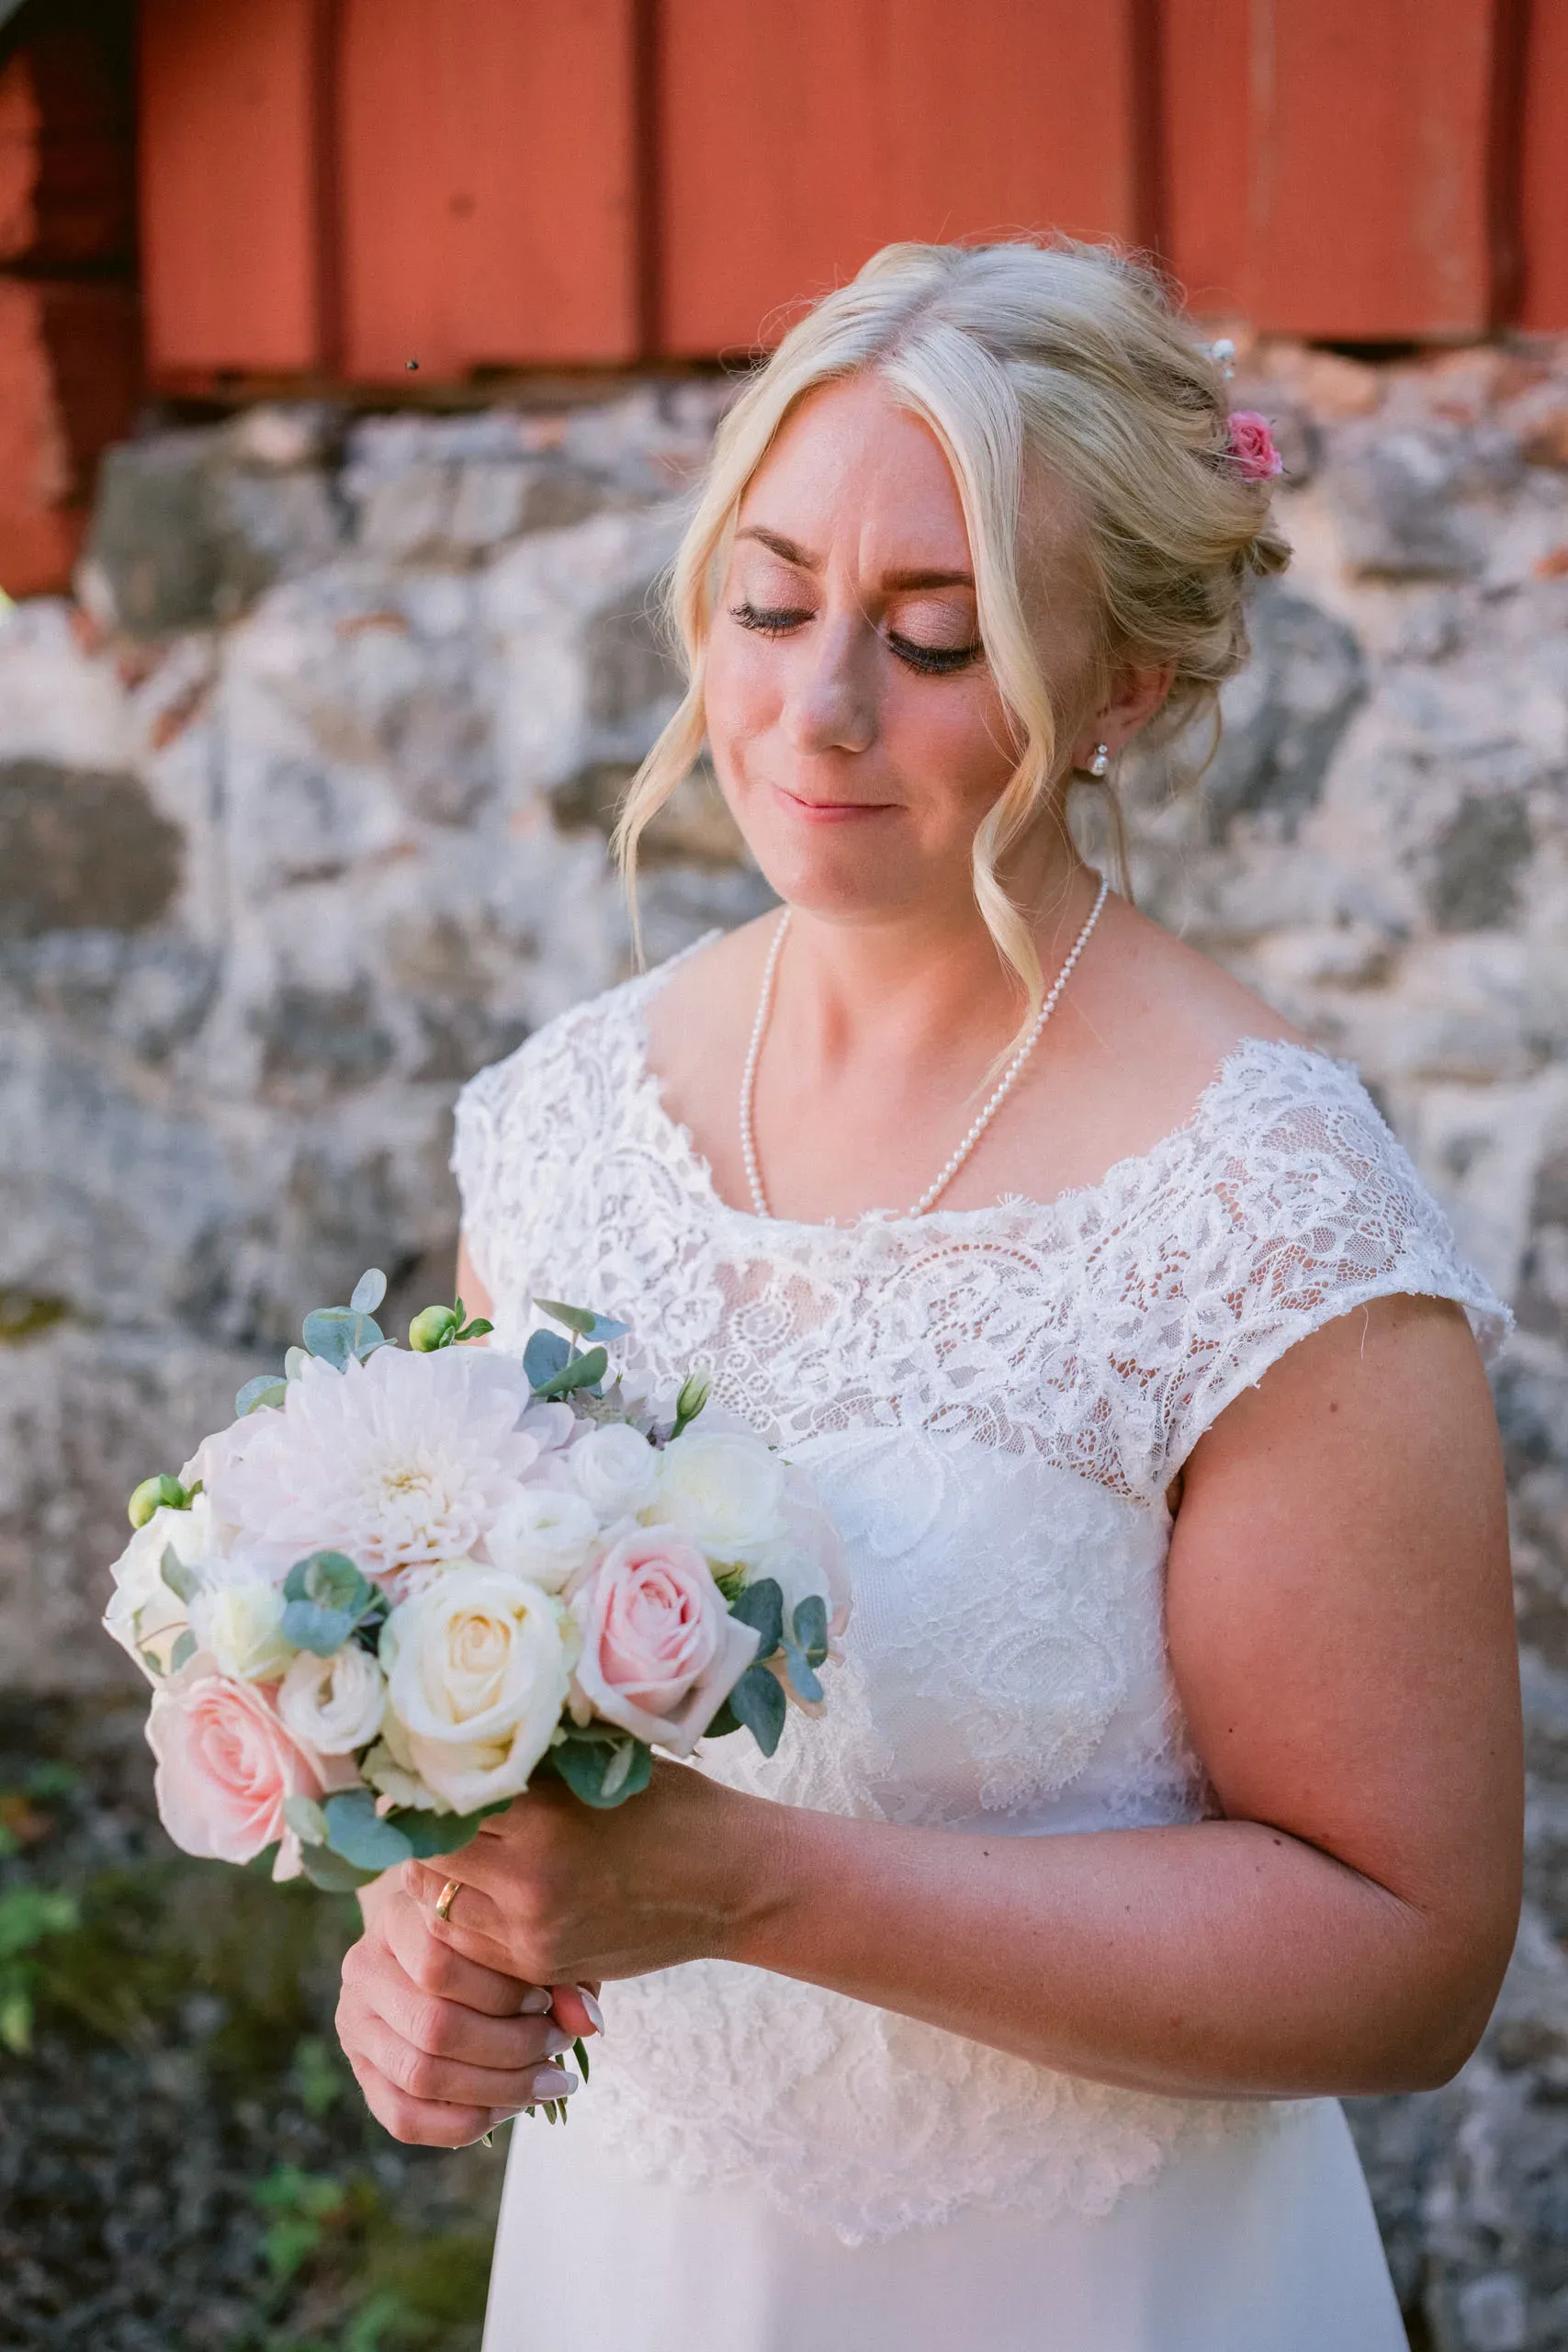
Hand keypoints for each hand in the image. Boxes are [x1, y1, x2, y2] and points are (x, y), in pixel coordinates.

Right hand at [336, 1869, 601, 2145]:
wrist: (436, 1944)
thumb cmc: (490, 1935)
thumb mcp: (523, 1937)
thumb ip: (559, 1972)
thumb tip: (585, 2021)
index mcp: (398, 1917)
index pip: (437, 1961)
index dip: (500, 1991)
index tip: (547, 1999)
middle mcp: (364, 1968)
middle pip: (433, 2026)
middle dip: (509, 2047)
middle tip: (559, 2046)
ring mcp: (355, 2023)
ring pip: (421, 2075)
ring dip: (496, 2088)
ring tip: (549, 2081)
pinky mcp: (362, 2074)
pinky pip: (404, 2118)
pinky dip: (466, 2122)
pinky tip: (511, 2107)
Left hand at [403, 1760, 766, 1988]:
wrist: (732, 1882)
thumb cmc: (673, 1805)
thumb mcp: (602, 1769)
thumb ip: (534, 1767)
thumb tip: (456, 1745)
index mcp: (547, 1812)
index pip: (446, 1795)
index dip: (427, 1779)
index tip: (421, 1765)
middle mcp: (531, 1875)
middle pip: (430, 1853)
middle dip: (424, 1829)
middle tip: (423, 1807)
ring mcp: (533, 1929)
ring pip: (437, 1903)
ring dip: (435, 1876)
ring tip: (446, 1849)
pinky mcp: (541, 1964)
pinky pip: (468, 1942)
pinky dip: (460, 1914)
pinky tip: (476, 1888)